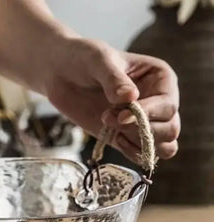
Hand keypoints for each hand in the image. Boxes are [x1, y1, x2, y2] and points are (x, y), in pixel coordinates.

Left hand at [45, 38, 179, 163]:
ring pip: (164, 146)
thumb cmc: (83, 59)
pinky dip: (132, 153)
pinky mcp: (125, 136)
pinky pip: (142, 154)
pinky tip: (113, 138)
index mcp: (160, 78)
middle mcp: (158, 101)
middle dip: (141, 131)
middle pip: (170, 129)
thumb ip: (114, 80)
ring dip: (139, 144)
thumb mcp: (98, 61)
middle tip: (110, 119)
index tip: (121, 115)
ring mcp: (142, 121)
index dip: (149, 114)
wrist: (61, 73)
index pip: (169, 106)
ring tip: (113, 130)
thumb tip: (130, 98)